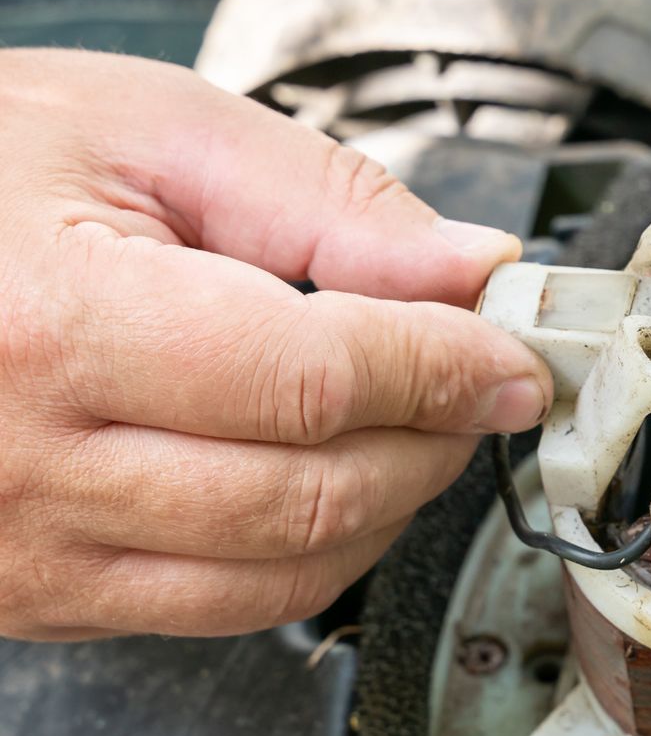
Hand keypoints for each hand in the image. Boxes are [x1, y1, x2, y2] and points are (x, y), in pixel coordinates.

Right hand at [0, 50, 551, 640]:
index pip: (315, 382)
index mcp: (51, 327)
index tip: (516, 354)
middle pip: (315, 494)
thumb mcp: (143, 127)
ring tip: (420, 422)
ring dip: (391, 505)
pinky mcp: (30, 595)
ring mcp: (21, 552)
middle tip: (481, 379)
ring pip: (282, 574)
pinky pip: (218, 607)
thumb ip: (325, 201)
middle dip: (437, 438)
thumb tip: (471, 270)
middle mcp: (26, 466)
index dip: (447, 368)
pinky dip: (312, 551)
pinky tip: (335, 474)